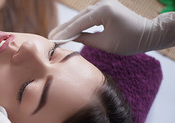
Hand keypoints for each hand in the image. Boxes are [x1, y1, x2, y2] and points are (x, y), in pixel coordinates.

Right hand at [48, 0, 174, 54]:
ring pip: (80, 17)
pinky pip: (86, 17)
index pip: (78, 24)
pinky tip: (68, 31)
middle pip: (77, 18)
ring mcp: (102, 5)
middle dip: (63, 29)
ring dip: (68, 27)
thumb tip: (70, 38)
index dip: (64, 33)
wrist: (147, 34)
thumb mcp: (106, 43)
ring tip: (55, 36)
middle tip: (49, 38)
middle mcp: (101, 4)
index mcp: (103, 11)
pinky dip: (77, 25)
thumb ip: (86, 39)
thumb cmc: (129, 41)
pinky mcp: (104, 9)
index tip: (52, 41)